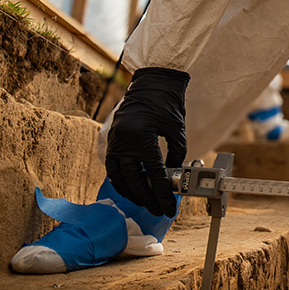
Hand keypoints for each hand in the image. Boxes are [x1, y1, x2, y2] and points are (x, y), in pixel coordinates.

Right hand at [105, 67, 189, 216]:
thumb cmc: (168, 102)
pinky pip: (112, 165)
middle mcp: (124, 141)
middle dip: (146, 198)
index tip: (169, 207)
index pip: (153, 174)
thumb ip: (175, 156)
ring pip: (118, 176)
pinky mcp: (112, 138)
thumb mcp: (177, 131)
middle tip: (158, 209)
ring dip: (131, 191)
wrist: (152, 80)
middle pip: (133, 180)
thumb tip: (173, 177)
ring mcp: (115, 140)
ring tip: (144, 201)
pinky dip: (121, 179)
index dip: (162, 194)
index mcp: (142, 138)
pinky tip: (131, 186)